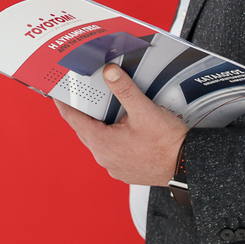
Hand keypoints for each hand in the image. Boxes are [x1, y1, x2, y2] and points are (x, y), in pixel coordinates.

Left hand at [55, 63, 188, 186]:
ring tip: (104, 107)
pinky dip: (112, 136)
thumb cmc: (168, 144)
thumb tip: (109, 73)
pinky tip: (122, 126)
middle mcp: (105, 158)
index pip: (74, 119)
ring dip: (99, 124)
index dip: (64, 103)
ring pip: (98, 139)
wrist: (188, 165)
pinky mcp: (125, 169)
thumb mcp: (144, 110)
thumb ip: (124, 90)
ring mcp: (115, 166)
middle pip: (85, 129)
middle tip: (80, 94)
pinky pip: (111, 149)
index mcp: (103, 144)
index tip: (56, 92)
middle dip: (82, 111)